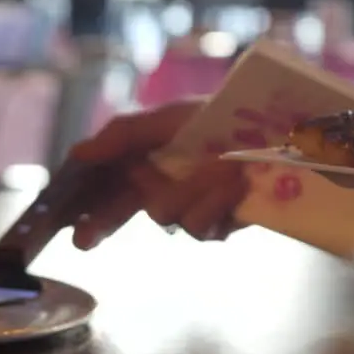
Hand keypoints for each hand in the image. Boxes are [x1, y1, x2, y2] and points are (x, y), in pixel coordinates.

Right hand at [67, 99, 249, 249]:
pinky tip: (236, 181)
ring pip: (165, 216)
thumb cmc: (222, 115)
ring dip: (192, 188)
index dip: (88, 213)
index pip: (106, 192)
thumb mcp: (168, 117)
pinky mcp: (219, 225)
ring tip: (222, 163)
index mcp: (144, 165)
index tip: (73, 231)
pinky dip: (218, 200)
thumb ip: (123, 135)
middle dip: (105, 220)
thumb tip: (78, 152)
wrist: (280, 128)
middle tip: (85, 238)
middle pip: (122, 213)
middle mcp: (161, 190)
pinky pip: (202, 225)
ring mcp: (189, 211)